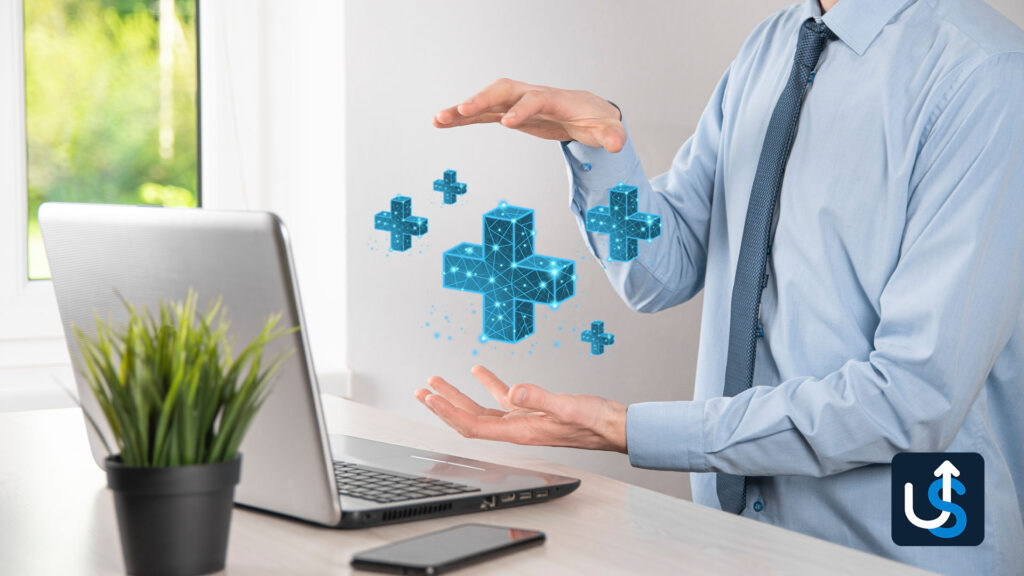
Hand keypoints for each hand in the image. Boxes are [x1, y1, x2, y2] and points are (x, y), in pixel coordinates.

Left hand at [414, 365, 627, 452]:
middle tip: (421, 391)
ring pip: (482, 410)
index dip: (448, 413)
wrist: (615, 427)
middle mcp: (517, 428)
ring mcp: (524, 420)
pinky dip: (488, 384)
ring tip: (437, 382)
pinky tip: (478, 371)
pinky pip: (503, 399)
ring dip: (458, 396)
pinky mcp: (533, 410)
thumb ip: (540, 398)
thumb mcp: (568, 406)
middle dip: (443, 405)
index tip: (429, 399)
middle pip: (469, 419)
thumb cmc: (596, 422)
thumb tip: (513, 391)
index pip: (473, 425)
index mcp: (521, 430)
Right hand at [432, 78, 625, 152]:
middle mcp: (531, 95)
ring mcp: (516, 103)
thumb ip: (612, 134)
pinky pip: (481, 114)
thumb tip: (618, 143)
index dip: (522, 109)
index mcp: (555, 99)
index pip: (536, 99)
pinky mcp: (507, 113)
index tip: (507, 123)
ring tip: (437, 119)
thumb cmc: (595, 119)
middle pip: (503, 90)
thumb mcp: (608, 128)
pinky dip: (462, 118)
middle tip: (462, 111)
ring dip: (462, 109)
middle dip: (482, 99)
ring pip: (486, 101)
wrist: (585, 110)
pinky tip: (441, 123)